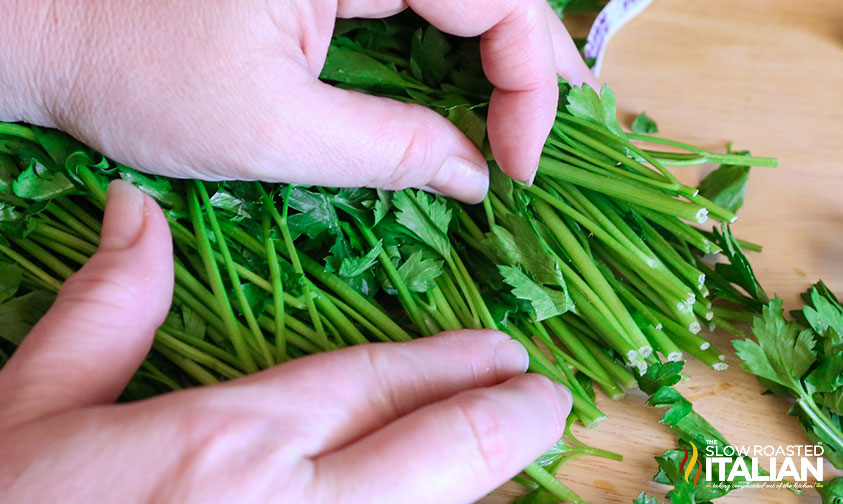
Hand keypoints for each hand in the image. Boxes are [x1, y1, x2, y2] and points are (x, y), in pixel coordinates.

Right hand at [0, 181, 572, 502]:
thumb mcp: (36, 412)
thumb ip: (105, 315)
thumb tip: (138, 215)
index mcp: (232, 443)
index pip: (375, 381)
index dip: (451, 363)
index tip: (501, 353)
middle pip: (444, 455)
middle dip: (510, 422)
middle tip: (548, 400)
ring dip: (487, 488)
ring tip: (519, 461)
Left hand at [1, 0, 594, 202]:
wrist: (45, 27)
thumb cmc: (134, 71)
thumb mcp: (271, 128)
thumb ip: (389, 151)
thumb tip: (475, 177)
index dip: (529, 83)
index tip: (518, 167)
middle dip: (531, 66)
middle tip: (550, 138)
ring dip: (500, 57)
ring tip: (528, 120)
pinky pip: (413, 5)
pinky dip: (449, 52)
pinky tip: (467, 93)